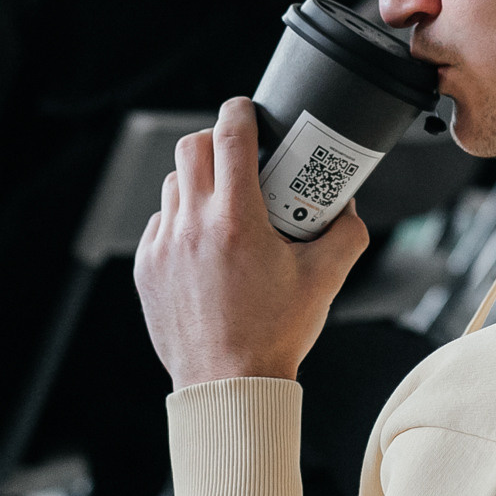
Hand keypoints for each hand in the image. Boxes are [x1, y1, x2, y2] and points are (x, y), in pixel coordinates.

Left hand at [135, 98, 368, 387]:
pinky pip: (160, 224)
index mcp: (236, 220)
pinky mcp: (147, 268)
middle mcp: (193, 225)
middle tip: (240, 154)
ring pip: (173, 185)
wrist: (229, 385)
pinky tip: (206, 245)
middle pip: (192, 147)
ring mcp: (164, 246)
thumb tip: (348, 206)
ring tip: (225, 205)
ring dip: (198, 182)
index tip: (248, 110)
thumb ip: (346, 233)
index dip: (240, 111)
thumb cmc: (275, 334)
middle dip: (217, 139)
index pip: (230, 135)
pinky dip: (181, 221)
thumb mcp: (325, 280)